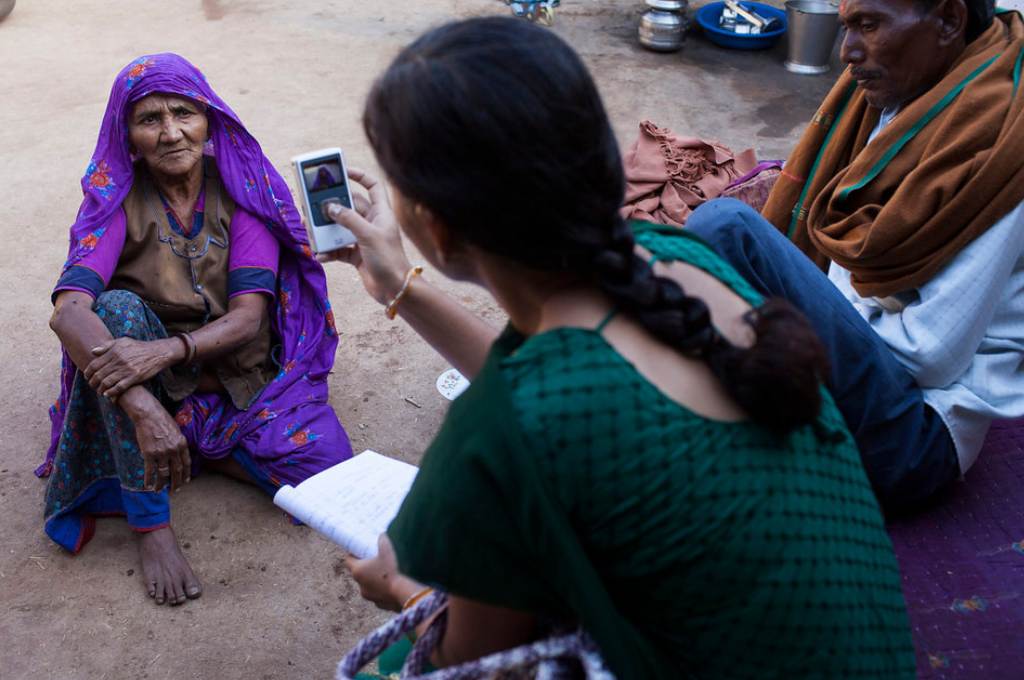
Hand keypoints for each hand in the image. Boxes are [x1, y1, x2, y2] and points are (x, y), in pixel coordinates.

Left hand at [85, 337, 182, 400]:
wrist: (158, 352)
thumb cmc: (139, 347)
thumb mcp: (123, 341)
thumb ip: (107, 346)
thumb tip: (93, 351)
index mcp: (114, 351)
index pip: (94, 364)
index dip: (87, 372)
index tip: (87, 377)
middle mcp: (119, 361)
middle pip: (99, 375)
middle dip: (93, 382)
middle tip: (92, 385)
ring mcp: (126, 369)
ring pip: (107, 382)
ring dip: (100, 389)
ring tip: (99, 391)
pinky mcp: (134, 377)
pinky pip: (119, 387)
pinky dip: (111, 392)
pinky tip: (108, 394)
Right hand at [121, 391, 190, 491]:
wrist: (149, 415)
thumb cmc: (162, 420)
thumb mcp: (176, 430)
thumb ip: (178, 443)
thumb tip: (178, 454)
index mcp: (182, 444)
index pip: (187, 463)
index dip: (186, 474)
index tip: (186, 481)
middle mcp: (174, 450)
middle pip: (176, 471)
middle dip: (176, 483)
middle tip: (175, 490)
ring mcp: (162, 453)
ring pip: (163, 473)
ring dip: (161, 484)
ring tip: (159, 491)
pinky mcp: (149, 454)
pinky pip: (150, 471)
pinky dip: (149, 480)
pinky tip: (148, 485)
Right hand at [317, 168, 412, 304]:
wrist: (395, 290)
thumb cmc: (389, 259)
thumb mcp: (368, 235)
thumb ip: (349, 219)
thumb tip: (330, 207)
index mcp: (381, 213)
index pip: (372, 186)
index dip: (359, 175)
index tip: (341, 172)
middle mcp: (372, 223)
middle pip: (349, 207)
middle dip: (332, 206)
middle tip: (313, 204)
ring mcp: (364, 239)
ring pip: (340, 228)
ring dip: (326, 230)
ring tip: (310, 230)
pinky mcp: (357, 255)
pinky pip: (338, 248)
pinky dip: (328, 251)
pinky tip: (321, 254)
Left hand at [343, 534, 422, 611]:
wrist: (405, 593)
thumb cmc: (393, 569)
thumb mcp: (387, 549)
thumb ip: (382, 539)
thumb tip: (382, 535)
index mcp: (358, 571)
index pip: (348, 561)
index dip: (352, 555)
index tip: (359, 550)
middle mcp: (360, 586)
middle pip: (359, 573)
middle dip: (366, 567)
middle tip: (376, 560)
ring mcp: (369, 596)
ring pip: (369, 585)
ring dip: (374, 579)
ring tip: (387, 573)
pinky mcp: (379, 604)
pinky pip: (379, 594)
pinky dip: (383, 590)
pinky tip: (393, 585)